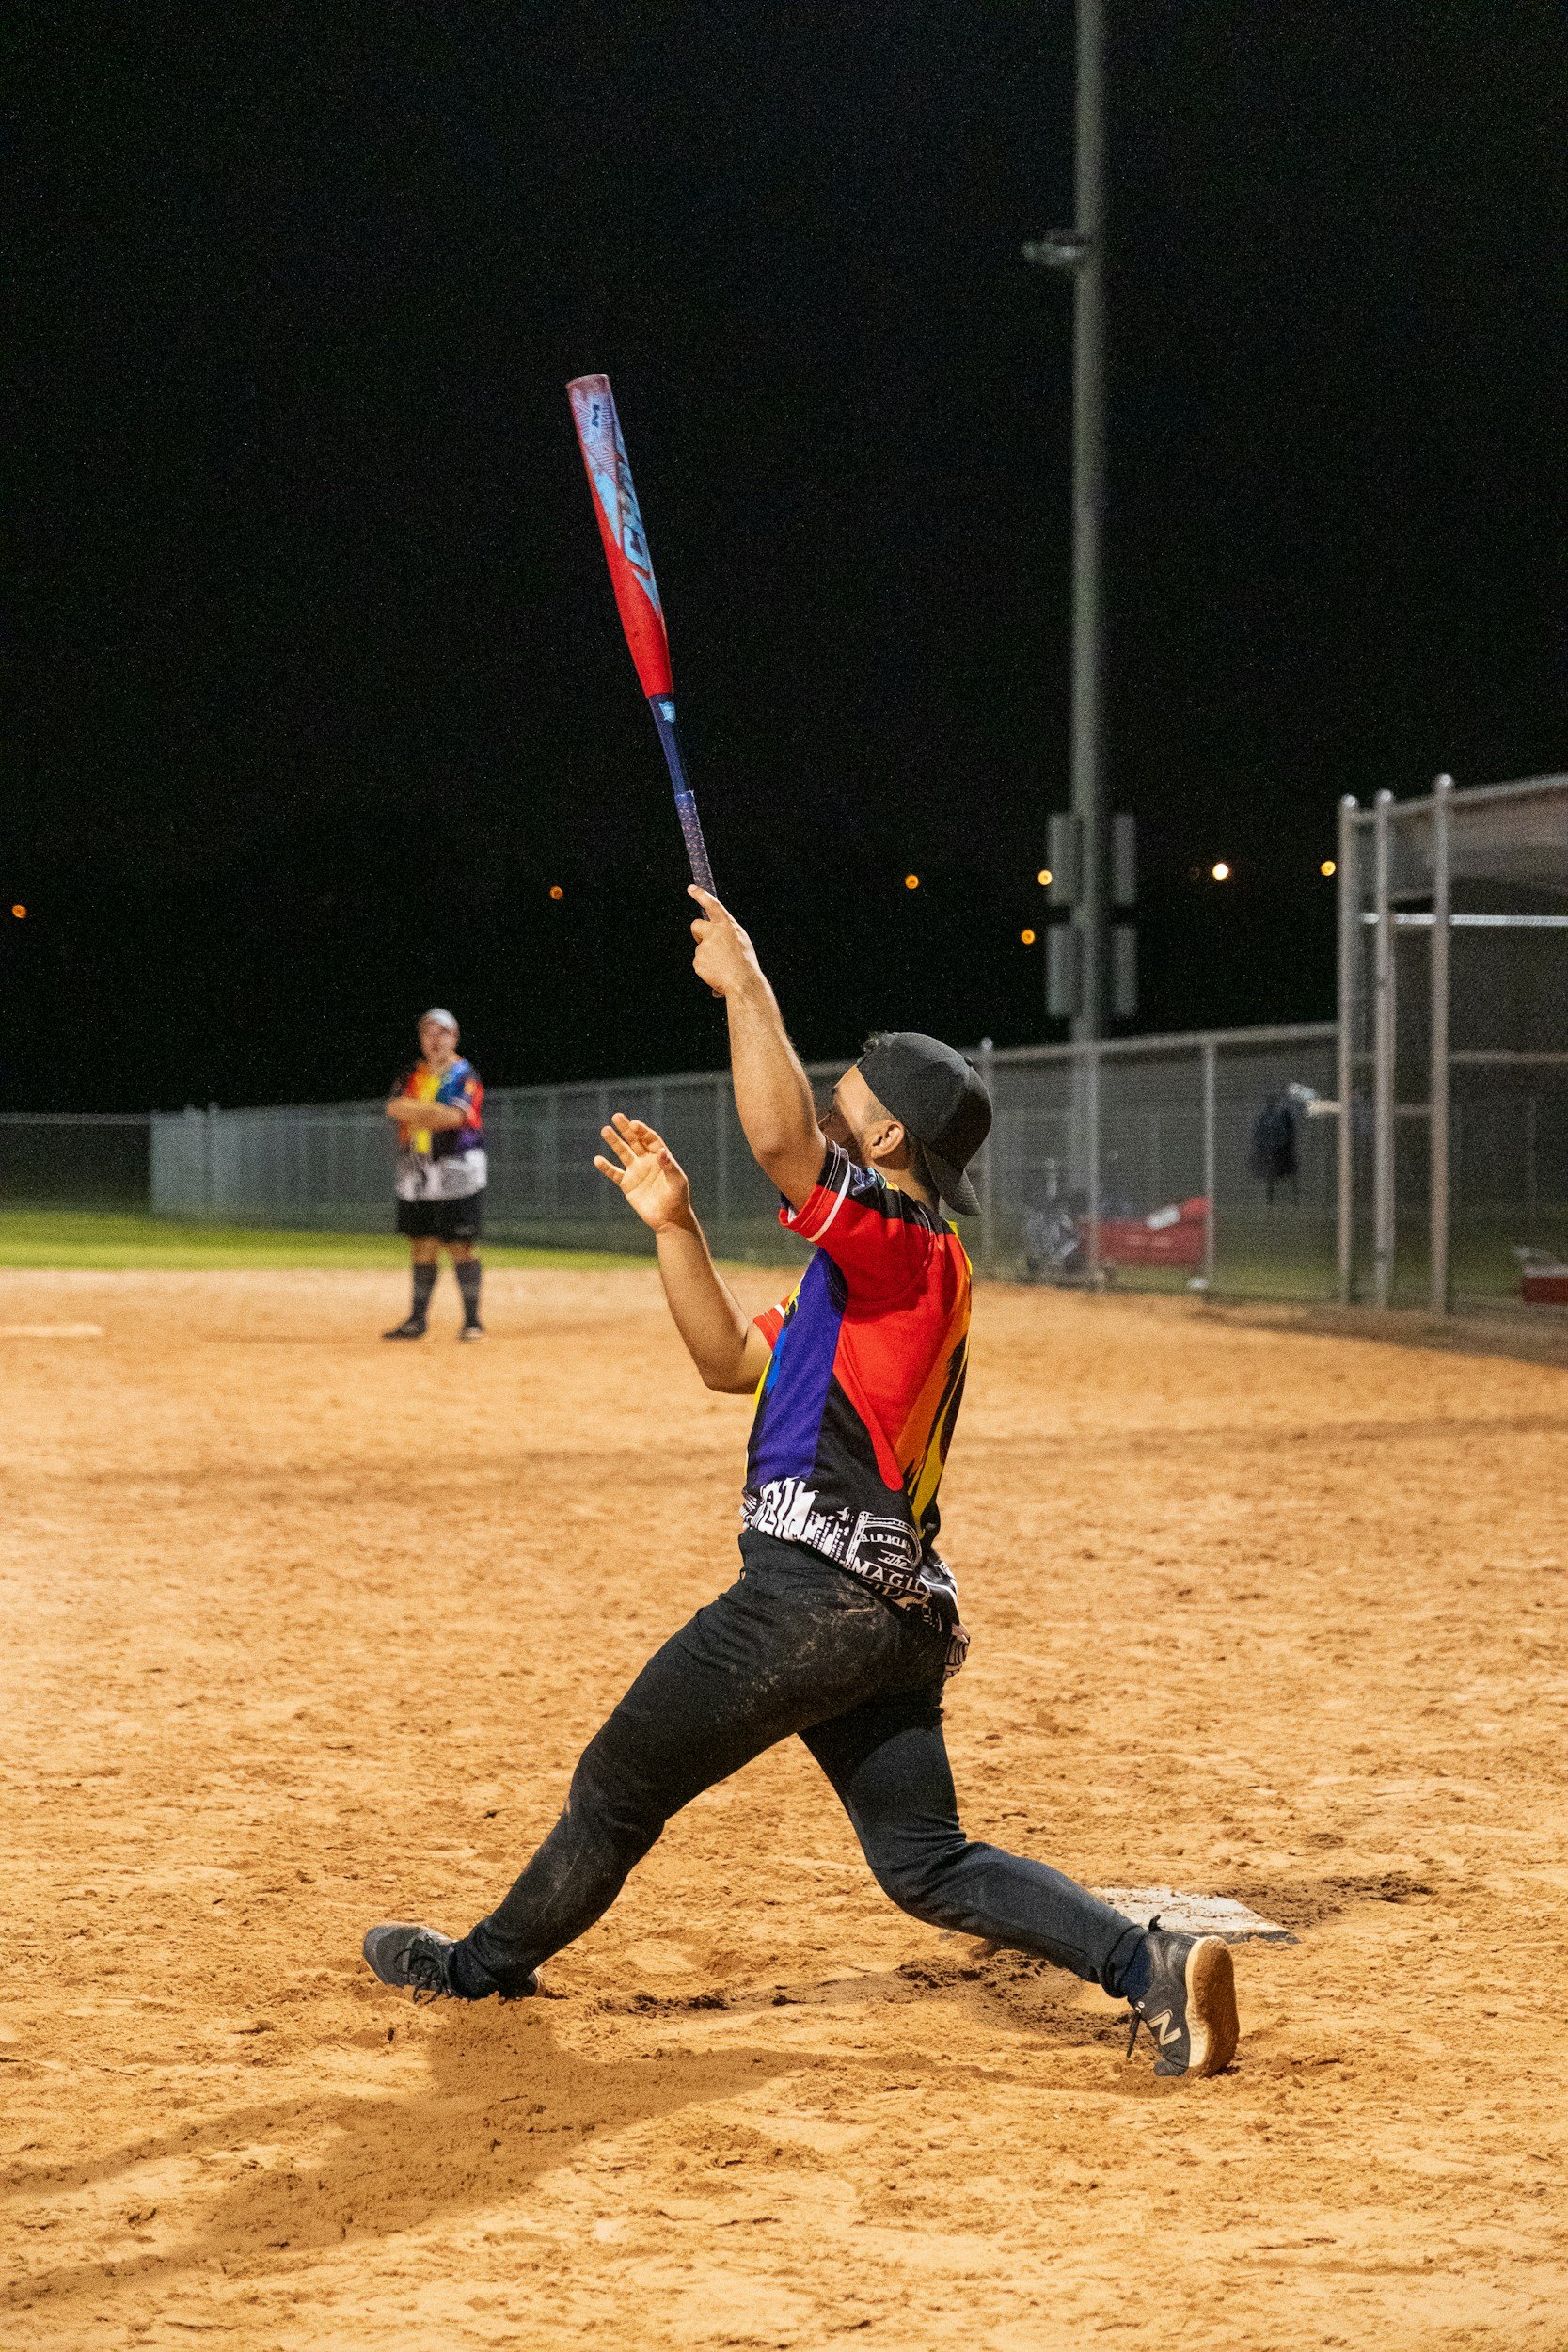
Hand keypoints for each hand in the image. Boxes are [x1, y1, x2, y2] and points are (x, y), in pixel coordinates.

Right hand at [594, 1114, 694, 1232]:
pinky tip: (597, 1159)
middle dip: (626, 1129)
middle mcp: (647, 1162)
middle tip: (616, 1116)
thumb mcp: (677, 1182)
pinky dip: (606, 1167)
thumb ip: (669, 1166)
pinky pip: (614, 1173)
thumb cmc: (678, 1200)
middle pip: (635, 1141)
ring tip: (605, 1130)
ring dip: (614, 1142)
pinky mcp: (627, 1185)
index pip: (650, 1139)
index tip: (634, 1124)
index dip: (642, 1131)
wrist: (669, 1220)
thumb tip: (662, 1151)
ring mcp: (636, 1172)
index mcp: (661, 1158)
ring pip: (623, 1153)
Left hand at [689, 886, 763, 1000]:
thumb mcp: (741, 941)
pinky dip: (705, 968)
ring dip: (707, 956)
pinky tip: (717, 973)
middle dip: (699, 934)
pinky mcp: (698, 961)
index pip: (712, 905)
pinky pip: (698, 963)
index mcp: (728, 926)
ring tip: (722, 966)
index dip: (701, 895)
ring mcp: (704, 947)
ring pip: (700, 949)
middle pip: (696, 925)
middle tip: (710, 946)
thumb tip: (716, 932)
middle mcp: (714, 933)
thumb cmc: (745, 964)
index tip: (692, 888)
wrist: (743, 983)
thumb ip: (727, 932)